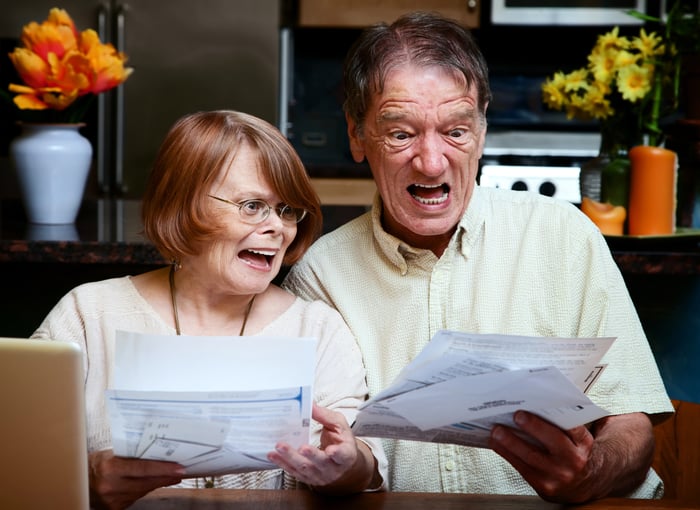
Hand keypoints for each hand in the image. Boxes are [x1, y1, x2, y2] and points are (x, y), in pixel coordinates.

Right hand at [88, 449, 184, 509]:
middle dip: (165, 477)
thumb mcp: (110, 454)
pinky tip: (153, 483)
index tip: (179, 468)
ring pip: (142, 491)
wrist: (76, 480)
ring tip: (171, 476)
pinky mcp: (113, 509)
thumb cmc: (95, 461)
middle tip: (180, 471)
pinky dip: (144, 489)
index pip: (143, 469)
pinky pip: (134, 498)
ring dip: (157, 483)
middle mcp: (110, 486)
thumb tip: (157, 453)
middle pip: (146, 482)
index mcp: (109, 468)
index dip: (163, 469)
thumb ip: (131, 455)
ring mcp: (111, 500)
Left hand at [267, 402, 376, 492]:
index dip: (338, 453)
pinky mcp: (307, 478)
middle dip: (309, 455)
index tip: (331, 451)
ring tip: (280, 447)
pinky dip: (283, 463)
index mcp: (346, 454)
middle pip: (320, 462)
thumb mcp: (339, 425)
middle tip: (300, 447)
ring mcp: (320, 475)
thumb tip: (310, 404)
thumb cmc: (341, 441)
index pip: (343, 455)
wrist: (340, 463)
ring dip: (291, 458)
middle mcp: (333, 468)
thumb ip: (325, 416)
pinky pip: (294, 471)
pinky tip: (274, 456)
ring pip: (305, 468)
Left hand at [488, 411, 653, 502]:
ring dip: (510, 442)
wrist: (582, 484)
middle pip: (553, 441)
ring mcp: (559, 476)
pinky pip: (522, 468)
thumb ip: (564, 420)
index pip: (573, 427)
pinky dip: (506, 454)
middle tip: (516, 415)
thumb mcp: (576, 437)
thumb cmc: (572, 452)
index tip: (540, 405)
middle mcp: (574, 460)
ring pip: (532, 457)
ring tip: (497, 430)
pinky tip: (496, 444)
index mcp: (583, 443)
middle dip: (533, 427)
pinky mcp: (545, 487)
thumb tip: (540, 398)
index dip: (557, 416)